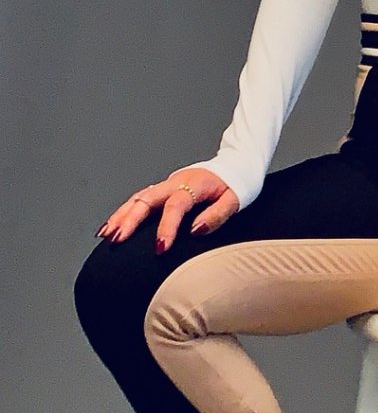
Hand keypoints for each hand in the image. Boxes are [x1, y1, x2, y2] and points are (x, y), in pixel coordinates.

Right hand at [95, 168, 238, 252]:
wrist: (236, 164)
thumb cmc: (235, 185)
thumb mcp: (235, 200)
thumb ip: (217, 215)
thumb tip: (196, 231)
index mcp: (193, 185)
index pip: (175, 206)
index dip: (166, 227)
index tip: (160, 248)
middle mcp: (175, 183)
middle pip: (146, 199)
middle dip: (129, 220)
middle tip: (117, 240)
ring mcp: (166, 184)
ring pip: (137, 198)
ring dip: (120, 216)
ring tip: (107, 235)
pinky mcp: (162, 189)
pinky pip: (138, 199)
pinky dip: (123, 211)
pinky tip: (112, 225)